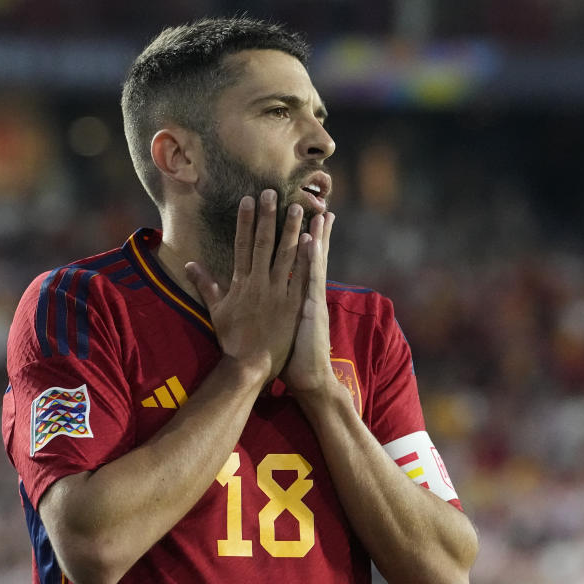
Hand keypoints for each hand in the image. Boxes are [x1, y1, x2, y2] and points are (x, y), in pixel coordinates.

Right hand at [185, 189, 309, 383]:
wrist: (249, 366)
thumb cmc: (232, 340)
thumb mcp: (216, 311)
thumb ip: (205, 285)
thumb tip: (189, 265)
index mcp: (240, 283)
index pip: (242, 245)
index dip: (245, 222)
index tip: (248, 201)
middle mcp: (258, 283)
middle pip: (263, 244)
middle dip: (268, 217)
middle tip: (272, 192)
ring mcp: (277, 293)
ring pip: (285, 255)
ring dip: (291, 230)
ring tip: (296, 207)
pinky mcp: (293, 305)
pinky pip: (301, 277)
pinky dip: (306, 259)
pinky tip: (312, 240)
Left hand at [281, 211, 336, 395]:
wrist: (308, 378)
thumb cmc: (290, 356)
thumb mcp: (282, 328)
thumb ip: (277, 310)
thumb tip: (265, 300)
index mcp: (298, 296)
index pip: (300, 263)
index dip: (303, 241)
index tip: (305, 218)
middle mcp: (306, 294)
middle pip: (310, 257)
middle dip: (313, 231)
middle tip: (317, 206)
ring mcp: (310, 299)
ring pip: (313, 262)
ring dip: (315, 237)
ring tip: (318, 214)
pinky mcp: (310, 309)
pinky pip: (310, 281)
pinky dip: (312, 261)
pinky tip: (311, 243)